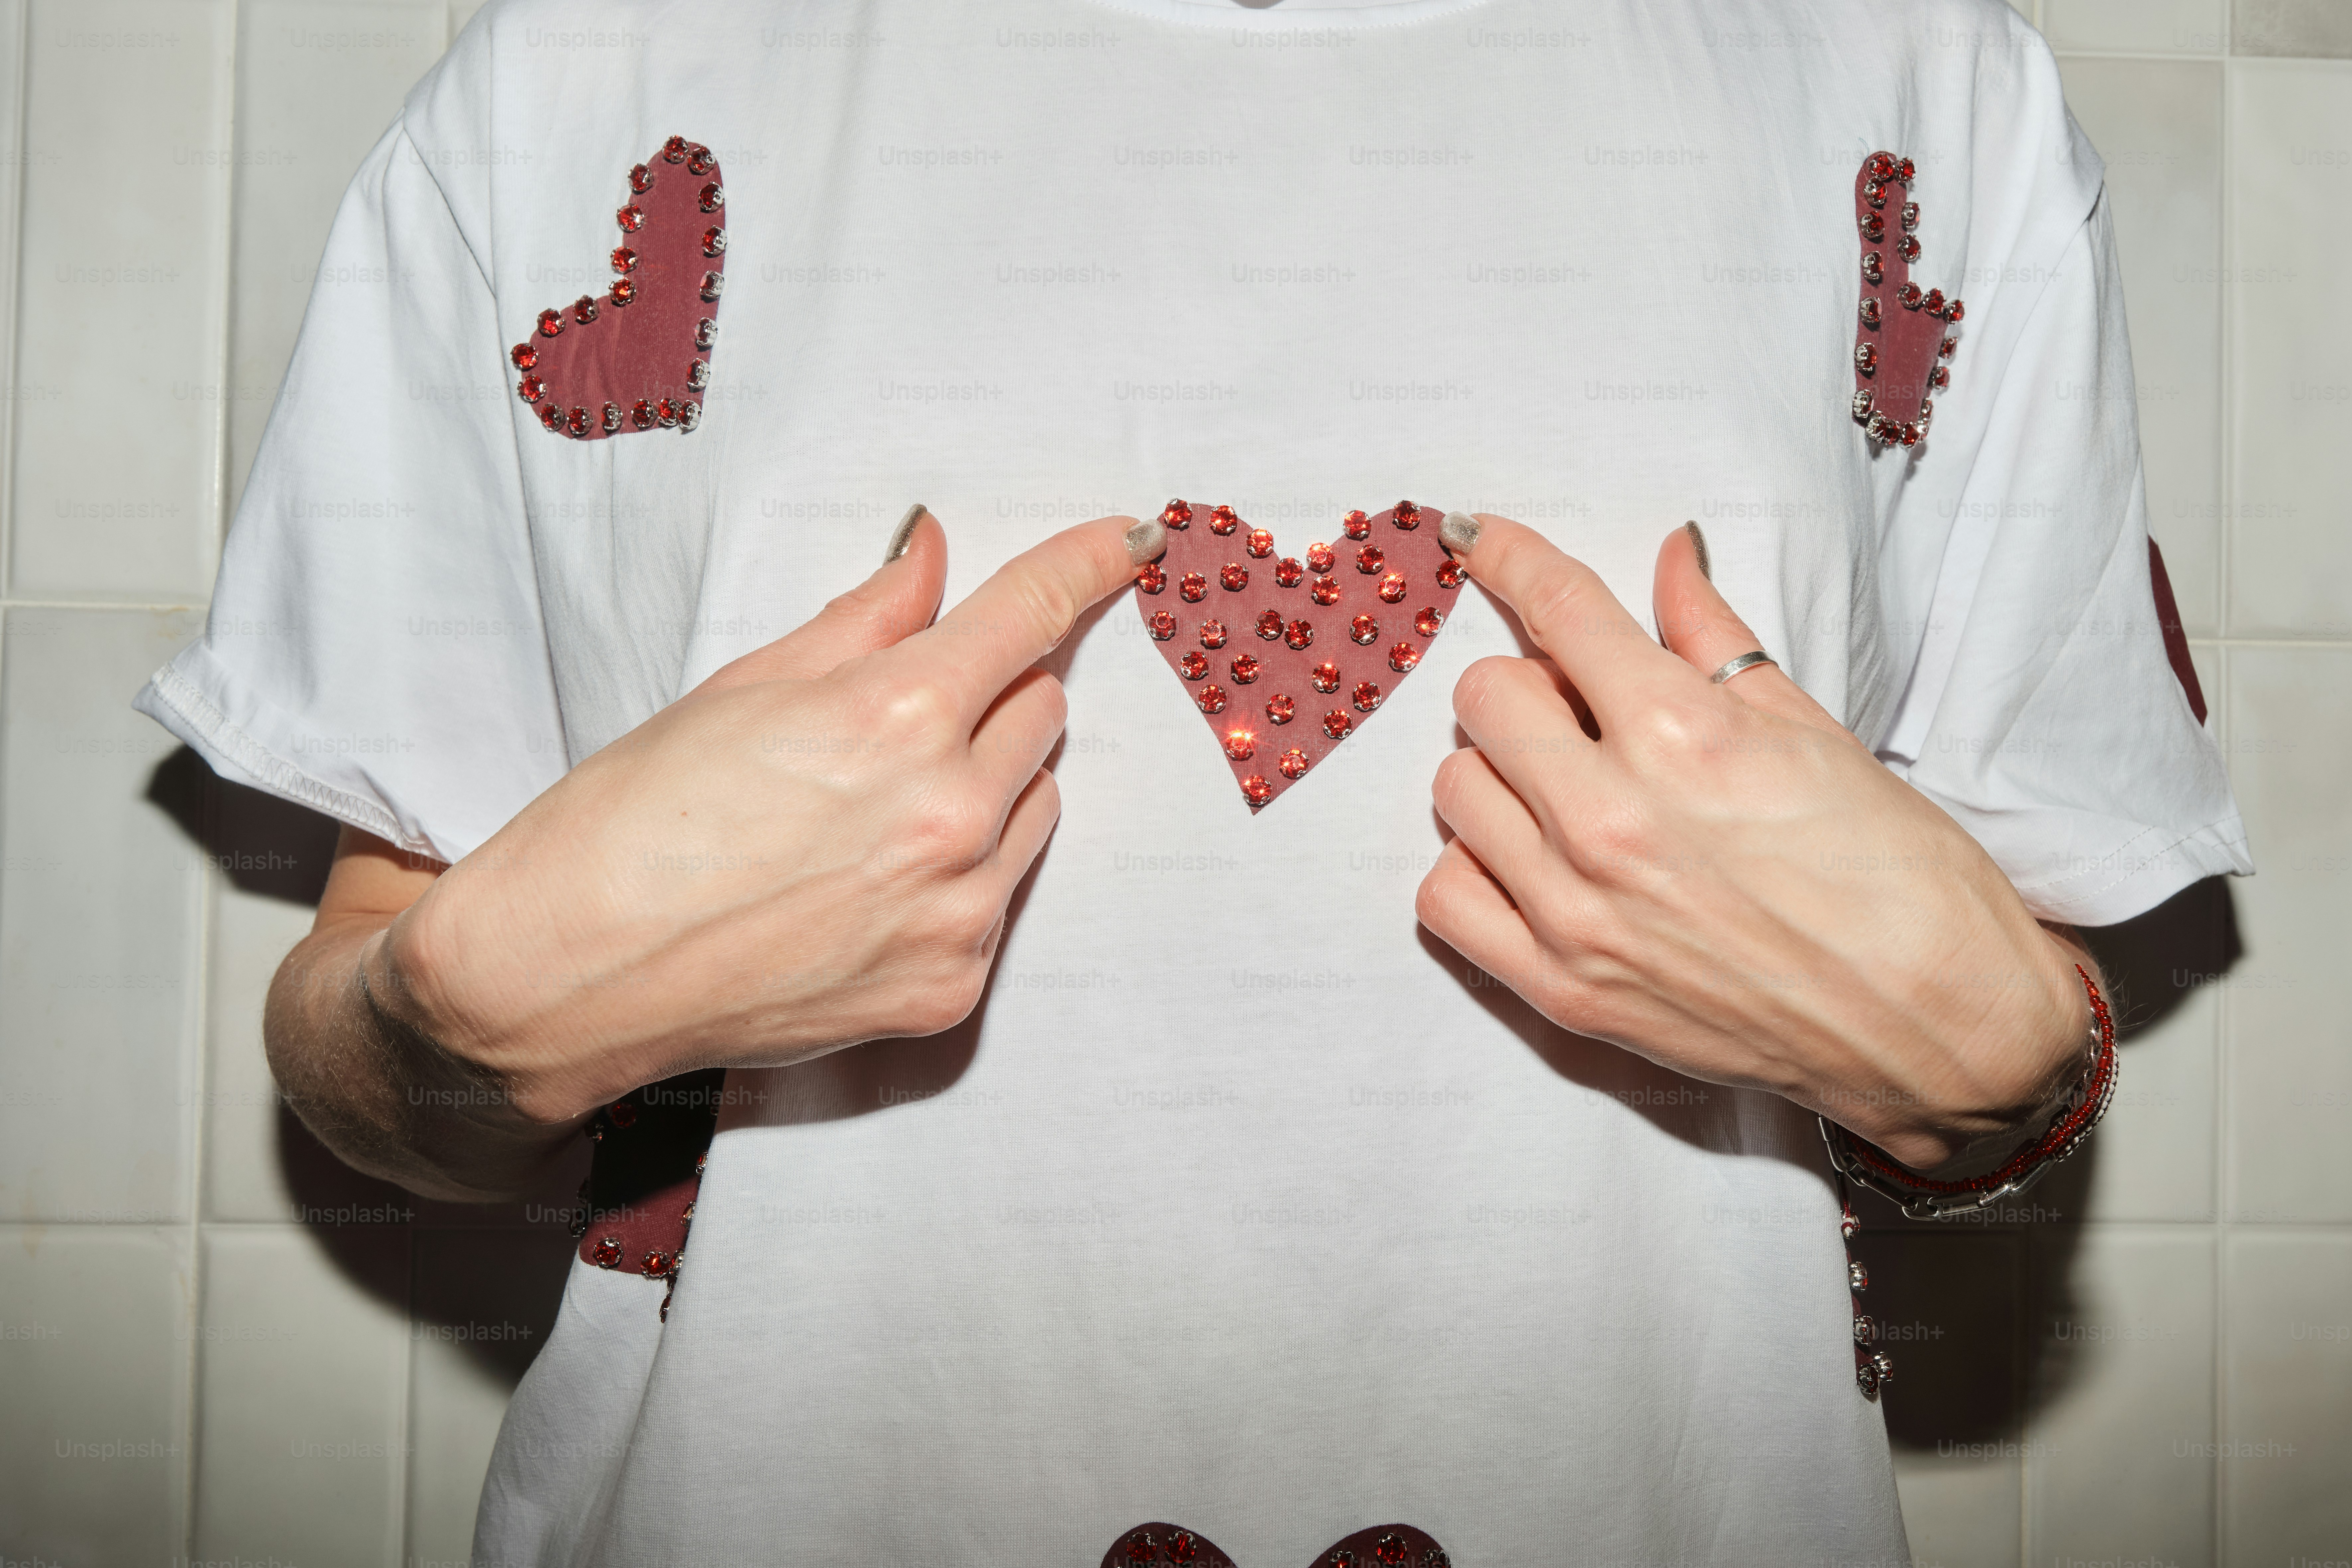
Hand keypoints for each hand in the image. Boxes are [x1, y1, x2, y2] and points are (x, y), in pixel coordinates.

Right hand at [368, 508, 1161, 1124]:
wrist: (567, 976)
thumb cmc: (632, 823)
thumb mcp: (743, 690)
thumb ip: (863, 620)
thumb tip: (932, 554)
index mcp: (898, 718)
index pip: (1031, 613)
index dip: (1085, 565)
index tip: (1127, 543)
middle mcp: (949, 816)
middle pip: (1040, 710)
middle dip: (988, 694)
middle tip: (894, 717)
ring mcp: (958, 911)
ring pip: (1035, 804)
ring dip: (985, 785)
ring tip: (870, 811)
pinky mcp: (950, 988)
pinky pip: (999, 898)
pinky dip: (955, 879)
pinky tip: (863, 888)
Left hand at [1415, 516, 2092, 1170]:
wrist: (1942, 1029)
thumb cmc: (1903, 881)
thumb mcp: (1817, 734)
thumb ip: (1719, 641)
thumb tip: (1671, 558)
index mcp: (1683, 736)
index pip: (1560, 610)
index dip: (1513, 558)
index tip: (1483, 539)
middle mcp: (1612, 819)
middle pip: (1485, 696)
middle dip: (1526, 686)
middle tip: (1583, 714)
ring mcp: (1577, 911)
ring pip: (1456, 790)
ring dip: (1500, 776)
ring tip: (1568, 795)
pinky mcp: (1563, 991)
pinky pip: (1446, 898)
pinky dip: (1476, 870)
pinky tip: (1533, 866)